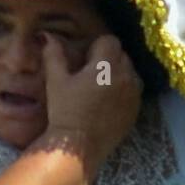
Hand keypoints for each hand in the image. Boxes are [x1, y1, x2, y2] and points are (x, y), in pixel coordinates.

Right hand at [40, 32, 142, 168]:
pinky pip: (134, 91)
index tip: (85, 60)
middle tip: (90, 74)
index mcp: (106, 66)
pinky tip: (108, 102)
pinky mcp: (136, 110)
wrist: (78, 148)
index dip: (96, 47)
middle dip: (108, 59)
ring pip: (130, 72)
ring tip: (101, 87)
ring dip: (119, 74)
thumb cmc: (65, 112)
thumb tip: (48, 37)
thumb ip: (54, 55)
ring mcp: (134, 95)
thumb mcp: (56, 82)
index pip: (109, 40)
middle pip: (122, 55)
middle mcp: (125, 76)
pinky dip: (124, 90)